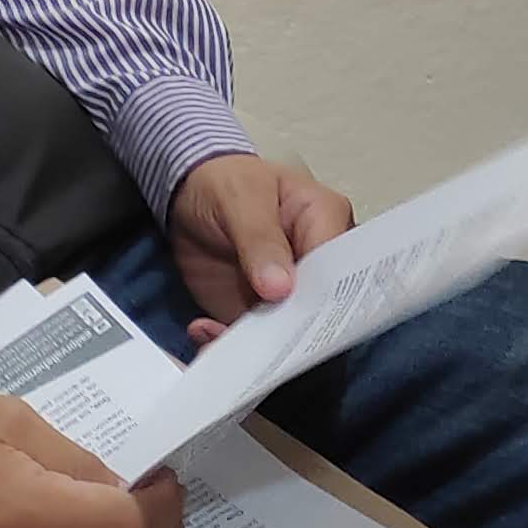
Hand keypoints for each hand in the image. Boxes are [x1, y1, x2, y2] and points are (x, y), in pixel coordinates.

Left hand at [168, 152, 356, 327]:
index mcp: (326, 220)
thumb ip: (261, 239)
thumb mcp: (241, 198)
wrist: (187, 194)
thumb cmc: (225, 181)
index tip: (298, 319)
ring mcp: (287, 291)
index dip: (324, 298)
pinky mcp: (258, 311)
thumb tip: (282, 288)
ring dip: (256, 346)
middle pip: (320, 308)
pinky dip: (228, 343)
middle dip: (291, 334)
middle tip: (259, 342)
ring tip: (219, 338)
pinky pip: (252, 339)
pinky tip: (205, 332)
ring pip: (286, 333)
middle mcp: (315, 262)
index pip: (340, 268)